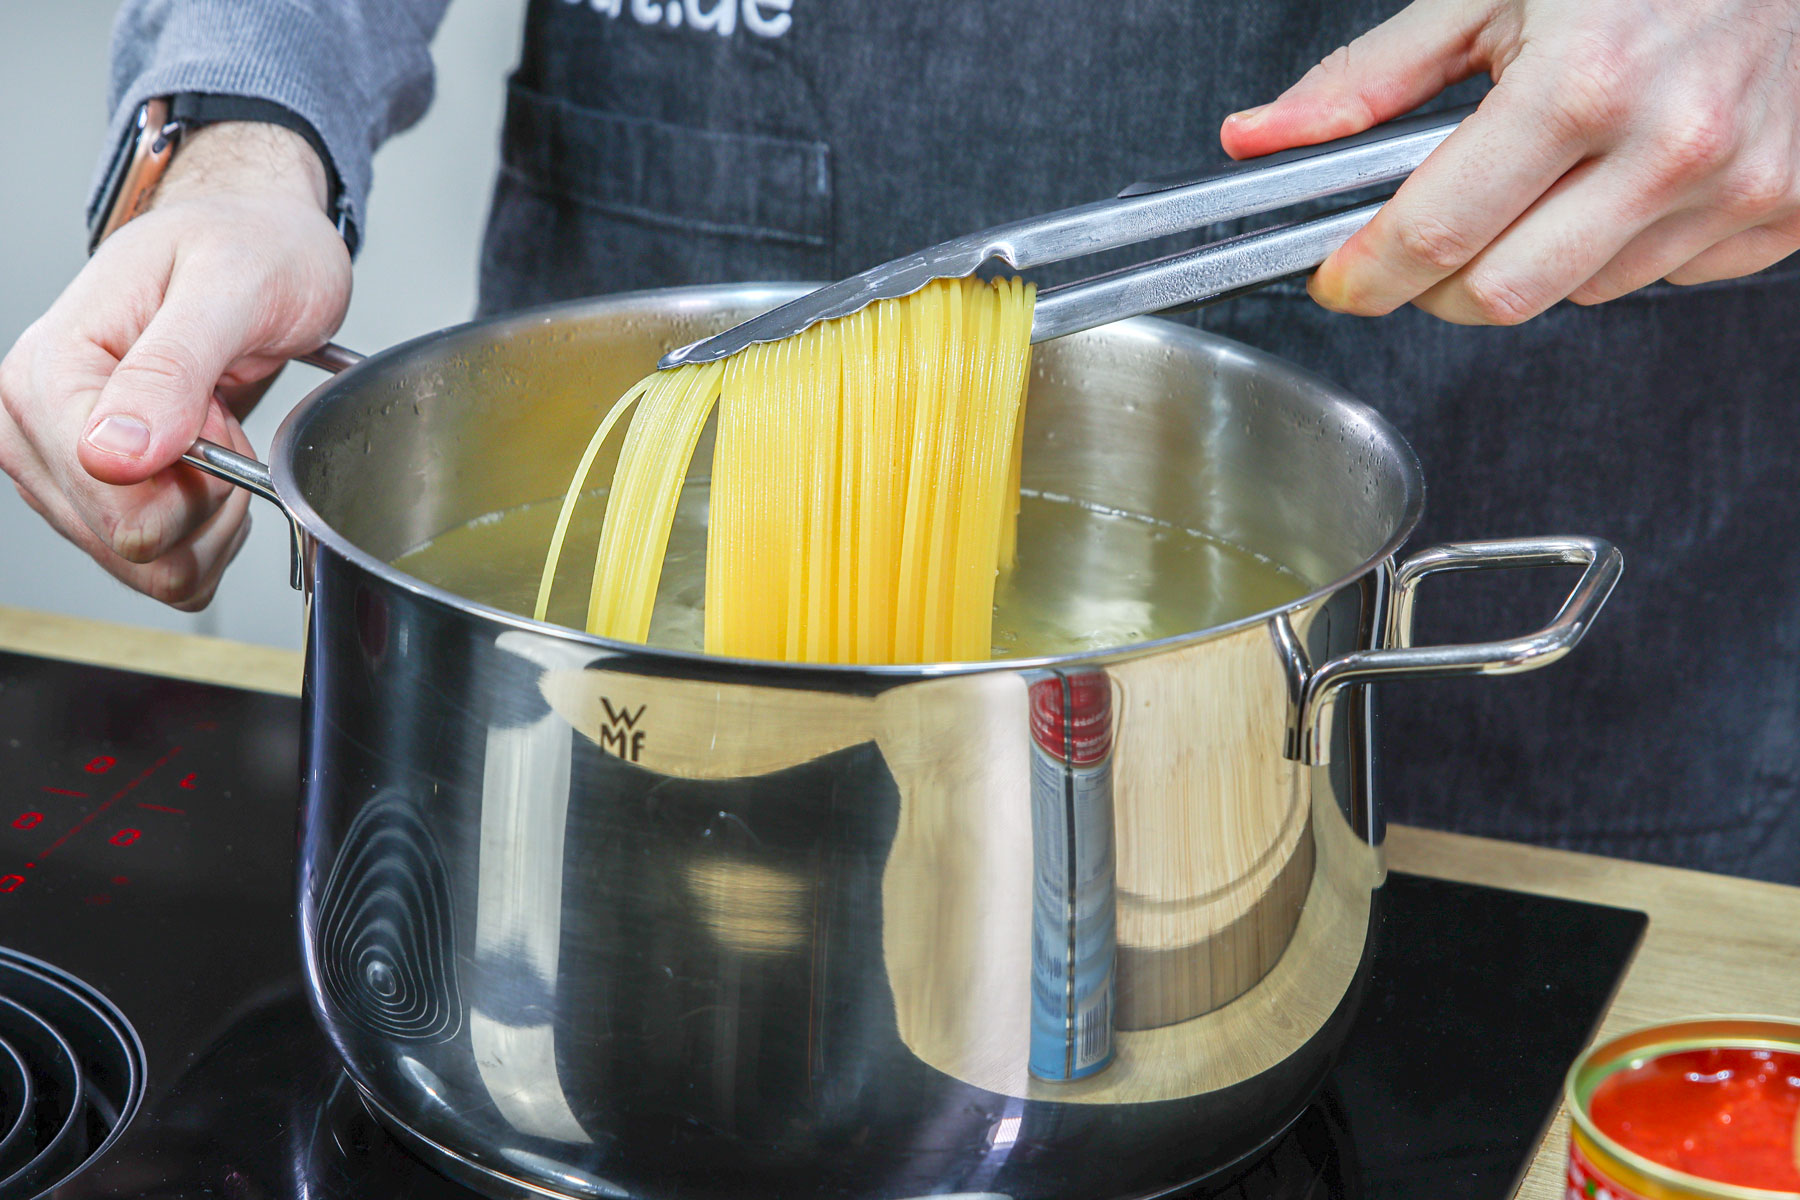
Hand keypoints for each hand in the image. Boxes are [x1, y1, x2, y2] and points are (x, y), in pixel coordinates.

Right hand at [0, 122, 350, 607]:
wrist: (256, 241)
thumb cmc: (248, 247)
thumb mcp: (230, 285)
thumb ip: (171, 369)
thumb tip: (113, 454)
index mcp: (47, 371)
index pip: (116, 504)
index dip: (198, 480)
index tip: (217, 415)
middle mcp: (33, 424)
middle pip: (133, 544)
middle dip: (207, 499)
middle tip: (221, 415)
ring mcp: (61, 465)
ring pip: (149, 566)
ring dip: (210, 514)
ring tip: (215, 426)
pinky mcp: (94, 493)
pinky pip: (160, 564)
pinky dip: (207, 529)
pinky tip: (212, 463)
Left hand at [1219, 0, 1799, 323]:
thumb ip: (1370, 79)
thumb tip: (1263, 137)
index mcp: (1585, 83)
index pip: (1436, 237)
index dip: (1366, 273)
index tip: (1341, 278)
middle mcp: (1672, 144)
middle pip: (1499, 295)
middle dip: (1436, 282)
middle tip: (1425, 236)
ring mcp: (1739, 187)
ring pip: (1578, 295)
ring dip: (1534, 255)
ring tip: (1553, 167)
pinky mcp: (1786, 214)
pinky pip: (1663, 277)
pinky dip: (1620, 246)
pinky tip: (1627, 174)